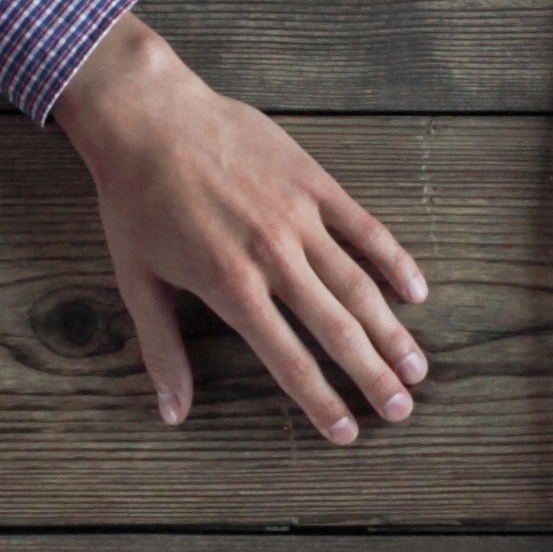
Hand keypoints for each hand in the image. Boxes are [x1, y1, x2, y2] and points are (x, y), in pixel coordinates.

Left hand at [52, 15, 432, 439]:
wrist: (148, 117)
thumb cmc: (135, 200)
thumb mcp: (136, 280)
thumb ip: (162, 350)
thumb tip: (172, 413)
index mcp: (230, 286)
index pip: (288, 360)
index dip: (321, 402)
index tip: (347, 434)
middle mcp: (273, 257)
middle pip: (337, 330)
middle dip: (372, 376)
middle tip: (401, 412)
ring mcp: (299, 217)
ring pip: (359, 285)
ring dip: (392, 331)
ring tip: (417, 368)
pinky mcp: (313, 182)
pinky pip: (365, 228)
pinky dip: (394, 261)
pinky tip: (416, 291)